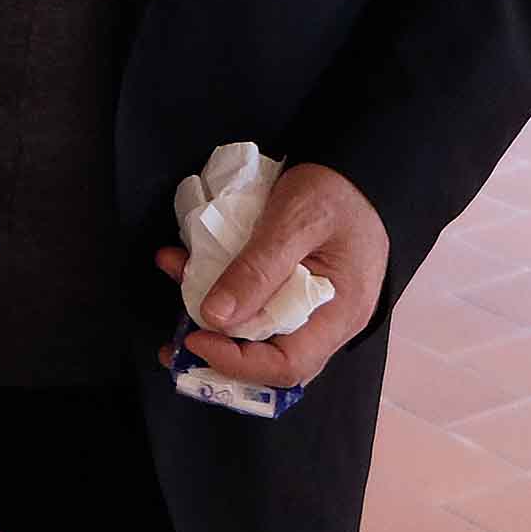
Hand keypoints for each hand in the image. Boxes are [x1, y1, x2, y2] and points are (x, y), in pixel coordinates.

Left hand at [152, 160, 387, 391]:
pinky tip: (190, 263)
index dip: (237, 363)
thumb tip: (214, 317)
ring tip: (176, 278)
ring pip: (258, 335)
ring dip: (212, 318)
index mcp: (340, 313)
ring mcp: (313, 310)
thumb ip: (257, 268)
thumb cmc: (337, 189)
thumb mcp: (295, 219)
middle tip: (172, 343)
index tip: (195, 337)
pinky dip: (221, 292)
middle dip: (217, 355)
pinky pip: (257, 307)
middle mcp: (329, 323)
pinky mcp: (294, 292)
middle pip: (271, 361)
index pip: (288, 365)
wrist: (358, 165)